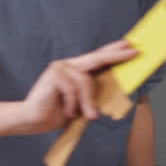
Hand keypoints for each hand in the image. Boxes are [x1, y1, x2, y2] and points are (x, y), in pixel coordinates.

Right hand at [20, 40, 135, 133]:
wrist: (31, 120)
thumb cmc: (57, 112)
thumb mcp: (82, 103)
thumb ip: (94, 94)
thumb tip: (117, 88)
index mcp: (76, 69)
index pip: (97, 57)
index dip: (114, 50)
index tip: (131, 45)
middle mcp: (68, 65)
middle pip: (97, 58)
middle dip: (117, 55)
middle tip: (134, 52)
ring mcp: (59, 68)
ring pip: (86, 81)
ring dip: (87, 102)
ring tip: (87, 116)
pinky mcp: (53, 76)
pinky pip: (73, 90)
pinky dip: (72, 104)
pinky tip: (66, 111)